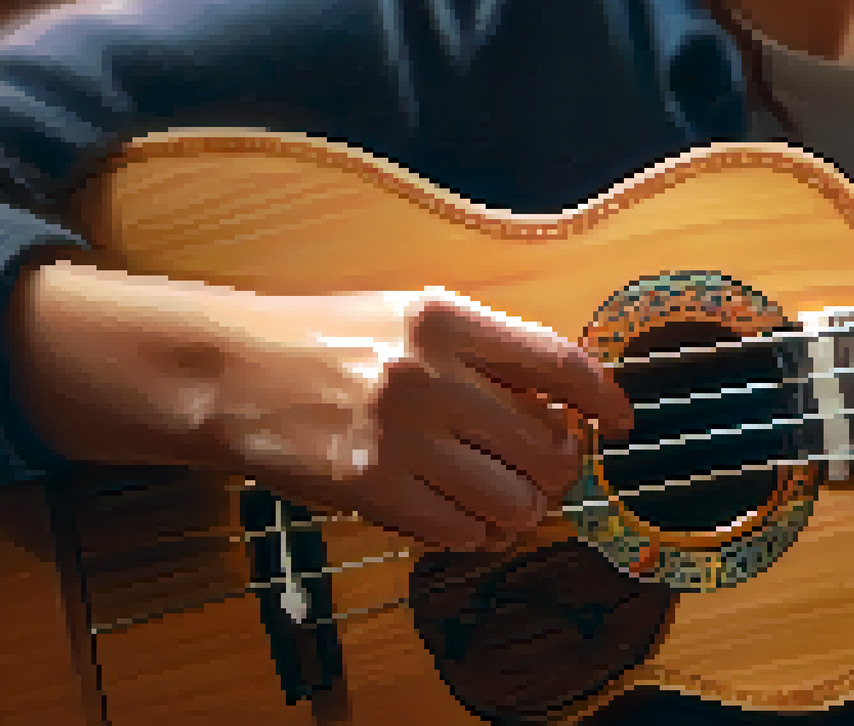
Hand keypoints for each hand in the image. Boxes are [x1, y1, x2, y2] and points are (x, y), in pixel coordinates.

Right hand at [7, 260, 634, 551]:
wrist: (233, 372)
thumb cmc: (332, 342)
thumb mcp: (414, 320)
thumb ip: (488, 354)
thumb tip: (567, 407)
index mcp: (446, 320)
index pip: (558, 362)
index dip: (604, 398)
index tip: (621, 421)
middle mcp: (428, 374)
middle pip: (546, 444)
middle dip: (561, 468)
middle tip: (550, 470)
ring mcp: (399, 434)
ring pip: (512, 498)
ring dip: (522, 508)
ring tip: (507, 498)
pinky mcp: (370, 486)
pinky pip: (460, 530)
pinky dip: (475, 533)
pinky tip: (464, 516)